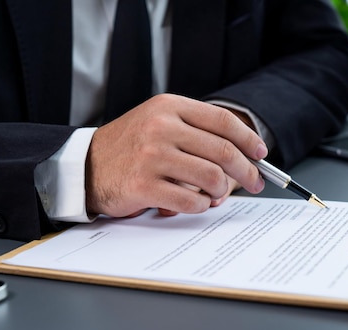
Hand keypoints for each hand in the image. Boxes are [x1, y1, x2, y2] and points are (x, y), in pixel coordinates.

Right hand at [85, 94, 266, 218]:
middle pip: (223, 151)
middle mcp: (161, 127)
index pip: (222, 120)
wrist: (86, 166)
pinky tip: (198, 202)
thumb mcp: (159, 122)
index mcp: (169, 107)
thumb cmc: (130, 147)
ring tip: (217, 194)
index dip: (248, 139)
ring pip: (211, 177)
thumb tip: (245, 156)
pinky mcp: (143, 185)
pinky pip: (191, 200)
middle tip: (255, 182)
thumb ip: (196, 132)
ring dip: (221, 191)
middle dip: (247, 171)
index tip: (261, 153)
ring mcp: (151, 156)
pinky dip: (201, 205)